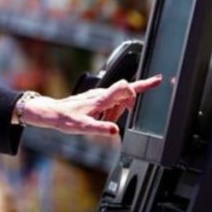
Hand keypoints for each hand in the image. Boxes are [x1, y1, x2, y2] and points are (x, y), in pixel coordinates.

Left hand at [21, 76, 162, 135]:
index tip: (157, 81)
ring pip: (118, 100)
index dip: (142, 85)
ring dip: (118, 111)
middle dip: (130, 105)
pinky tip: (103, 119)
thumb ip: (100, 128)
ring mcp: (98, 95)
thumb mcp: (83, 127)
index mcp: (101, 99)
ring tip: (105, 123)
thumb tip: (115, 130)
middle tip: (121, 118)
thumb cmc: (67, 119)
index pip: (125, 87)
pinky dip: (112, 112)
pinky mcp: (96, 98)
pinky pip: (111, 103)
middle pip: (125, 94)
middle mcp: (101, 94)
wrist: (54, 113)